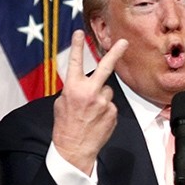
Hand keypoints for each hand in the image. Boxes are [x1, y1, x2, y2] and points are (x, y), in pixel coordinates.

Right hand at [52, 30, 127, 174]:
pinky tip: (97, 120)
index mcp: (72, 88)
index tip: (79, 33)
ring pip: (106, 91)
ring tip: (91, 113)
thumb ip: (72, 91)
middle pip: (105, 67)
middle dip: (115, 53)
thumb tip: (80, 85)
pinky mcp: (113, 112)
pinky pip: (110, 105)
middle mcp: (90, 92)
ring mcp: (103, 102)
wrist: (74, 150)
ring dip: (100, 98)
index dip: (77, 46)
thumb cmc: (65, 127)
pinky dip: (105, 111)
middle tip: (124, 42)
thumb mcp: (60, 104)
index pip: (75, 62)